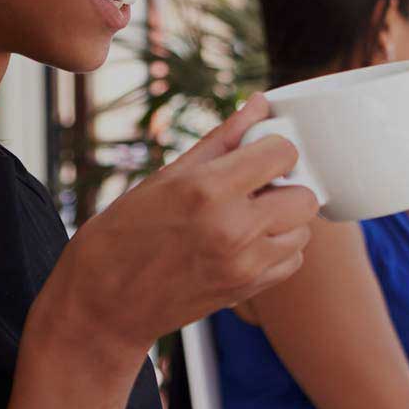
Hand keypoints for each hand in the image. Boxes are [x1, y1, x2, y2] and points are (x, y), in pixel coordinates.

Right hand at [37, 95, 319, 361]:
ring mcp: (244, 264)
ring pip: (304, 229)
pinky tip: (249, 243)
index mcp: (208, 190)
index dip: (274, 147)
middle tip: (257, 188)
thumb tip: (259, 104)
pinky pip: (293, 260)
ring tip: (248, 217)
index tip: (259, 153)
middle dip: (286, 185)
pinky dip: (279, 249)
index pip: (283, 153)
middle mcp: (233, 228)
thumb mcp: (167, 176)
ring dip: (284, 219)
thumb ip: (223, 140)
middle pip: (305, 195)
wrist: (104, 303)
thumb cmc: (124, 233)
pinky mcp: (248, 290)